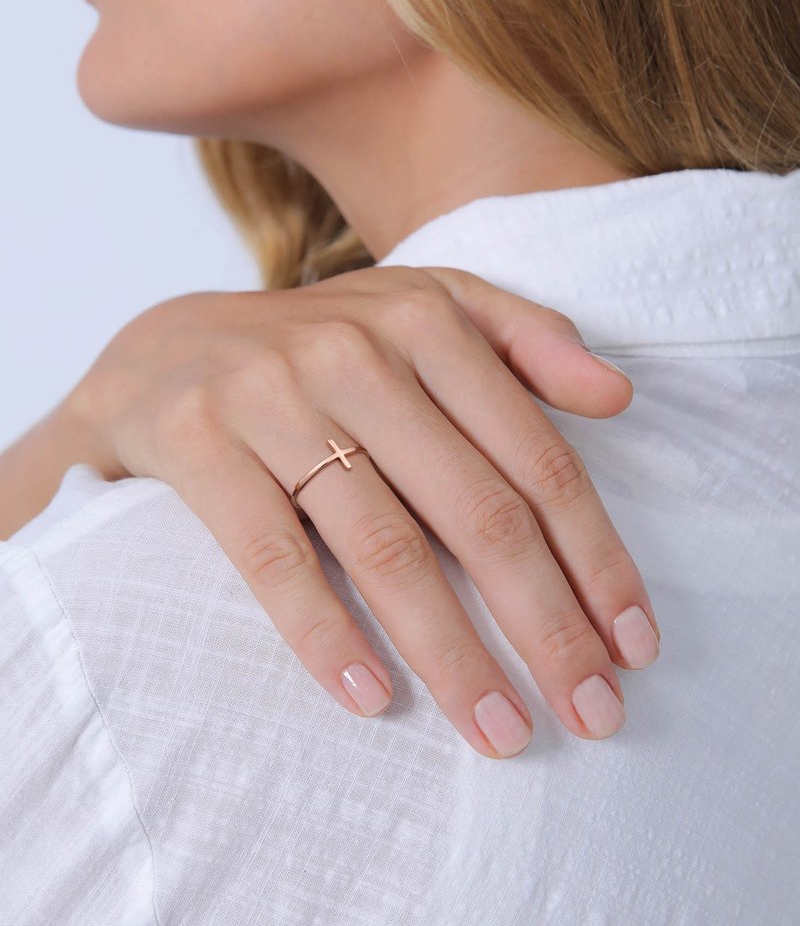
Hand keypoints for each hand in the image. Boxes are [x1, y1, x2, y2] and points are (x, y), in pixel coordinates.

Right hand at [66, 266, 659, 758]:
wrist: (162, 349)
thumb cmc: (319, 346)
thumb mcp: (423, 310)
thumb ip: (525, 339)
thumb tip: (620, 395)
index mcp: (426, 322)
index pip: (535, 459)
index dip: (594, 558)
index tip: (632, 645)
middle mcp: (355, 354)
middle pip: (477, 512)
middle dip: (546, 625)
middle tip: (592, 714)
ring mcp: (273, 398)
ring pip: (385, 546)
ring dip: (453, 653)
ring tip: (500, 730)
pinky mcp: (200, 444)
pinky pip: (272, 555)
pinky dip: (325, 632)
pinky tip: (373, 698)